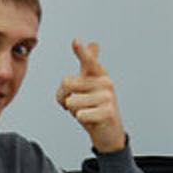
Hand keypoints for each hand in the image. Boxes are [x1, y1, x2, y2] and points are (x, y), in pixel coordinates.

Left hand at [56, 39, 126, 153]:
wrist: (109, 131)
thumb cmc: (93, 106)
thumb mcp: (88, 85)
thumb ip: (88, 65)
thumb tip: (95, 43)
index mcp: (98, 73)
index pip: (88, 60)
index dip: (81, 52)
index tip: (75, 41)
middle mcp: (105, 82)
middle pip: (66, 83)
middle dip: (63, 97)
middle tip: (75, 105)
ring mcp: (108, 97)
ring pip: (71, 101)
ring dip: (73, 111)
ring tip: (86, 112)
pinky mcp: (108, 112)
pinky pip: (80, 115)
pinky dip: (81, 119)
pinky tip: (91, 120)